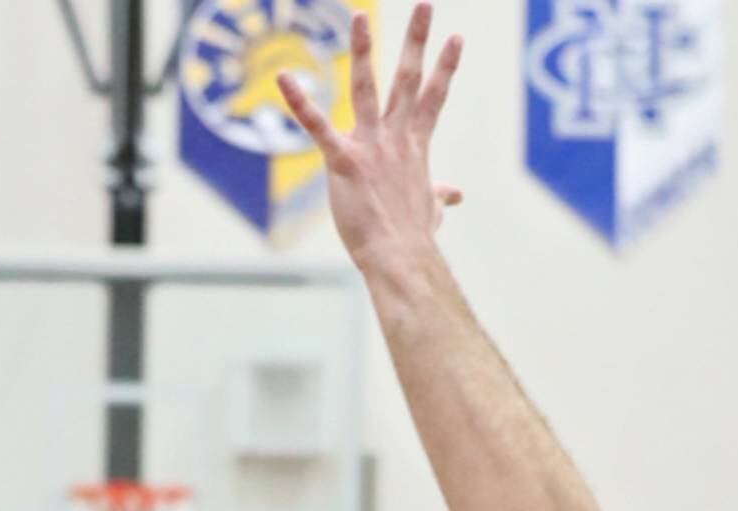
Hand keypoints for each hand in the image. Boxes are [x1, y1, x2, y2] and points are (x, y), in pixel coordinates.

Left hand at [277, 5, 463, 268]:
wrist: (400, 259)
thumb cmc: (413, 238)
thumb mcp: (430, 209)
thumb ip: (439, 195)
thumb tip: (455, 195)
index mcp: (415, 147)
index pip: (433, 98)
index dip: (446, 68)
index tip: (455, 38)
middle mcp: (396, 139)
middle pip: (408, 80)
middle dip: (417, 40)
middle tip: (425, 3)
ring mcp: (371, 148)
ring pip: (366, 89)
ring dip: (362, 51)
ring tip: (359, 16)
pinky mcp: (344, 163)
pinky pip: (318, 127)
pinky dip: (299, 103)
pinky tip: (282, 78)